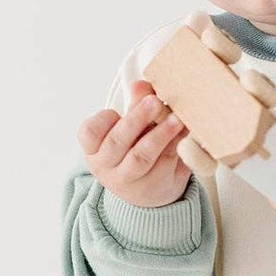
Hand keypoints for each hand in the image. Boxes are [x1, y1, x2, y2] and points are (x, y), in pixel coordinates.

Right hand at [79, 79, 190, 207]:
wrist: (149, 190)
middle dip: (137, 119)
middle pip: (118, 142)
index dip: (103, 119)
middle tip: (155, 101)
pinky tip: (186, 131)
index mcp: (94, 150)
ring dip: (160, 135)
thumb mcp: (130, 128)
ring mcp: (130, 181)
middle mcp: (106, 167)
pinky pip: (165, 164)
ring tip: (176, 119)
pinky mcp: (155, 187)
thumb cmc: (133, 149)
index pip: (90, 132)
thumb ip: (135, 105)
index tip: (116, 111)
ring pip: (141, 157)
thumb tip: (142, 85)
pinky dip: (176, 145)